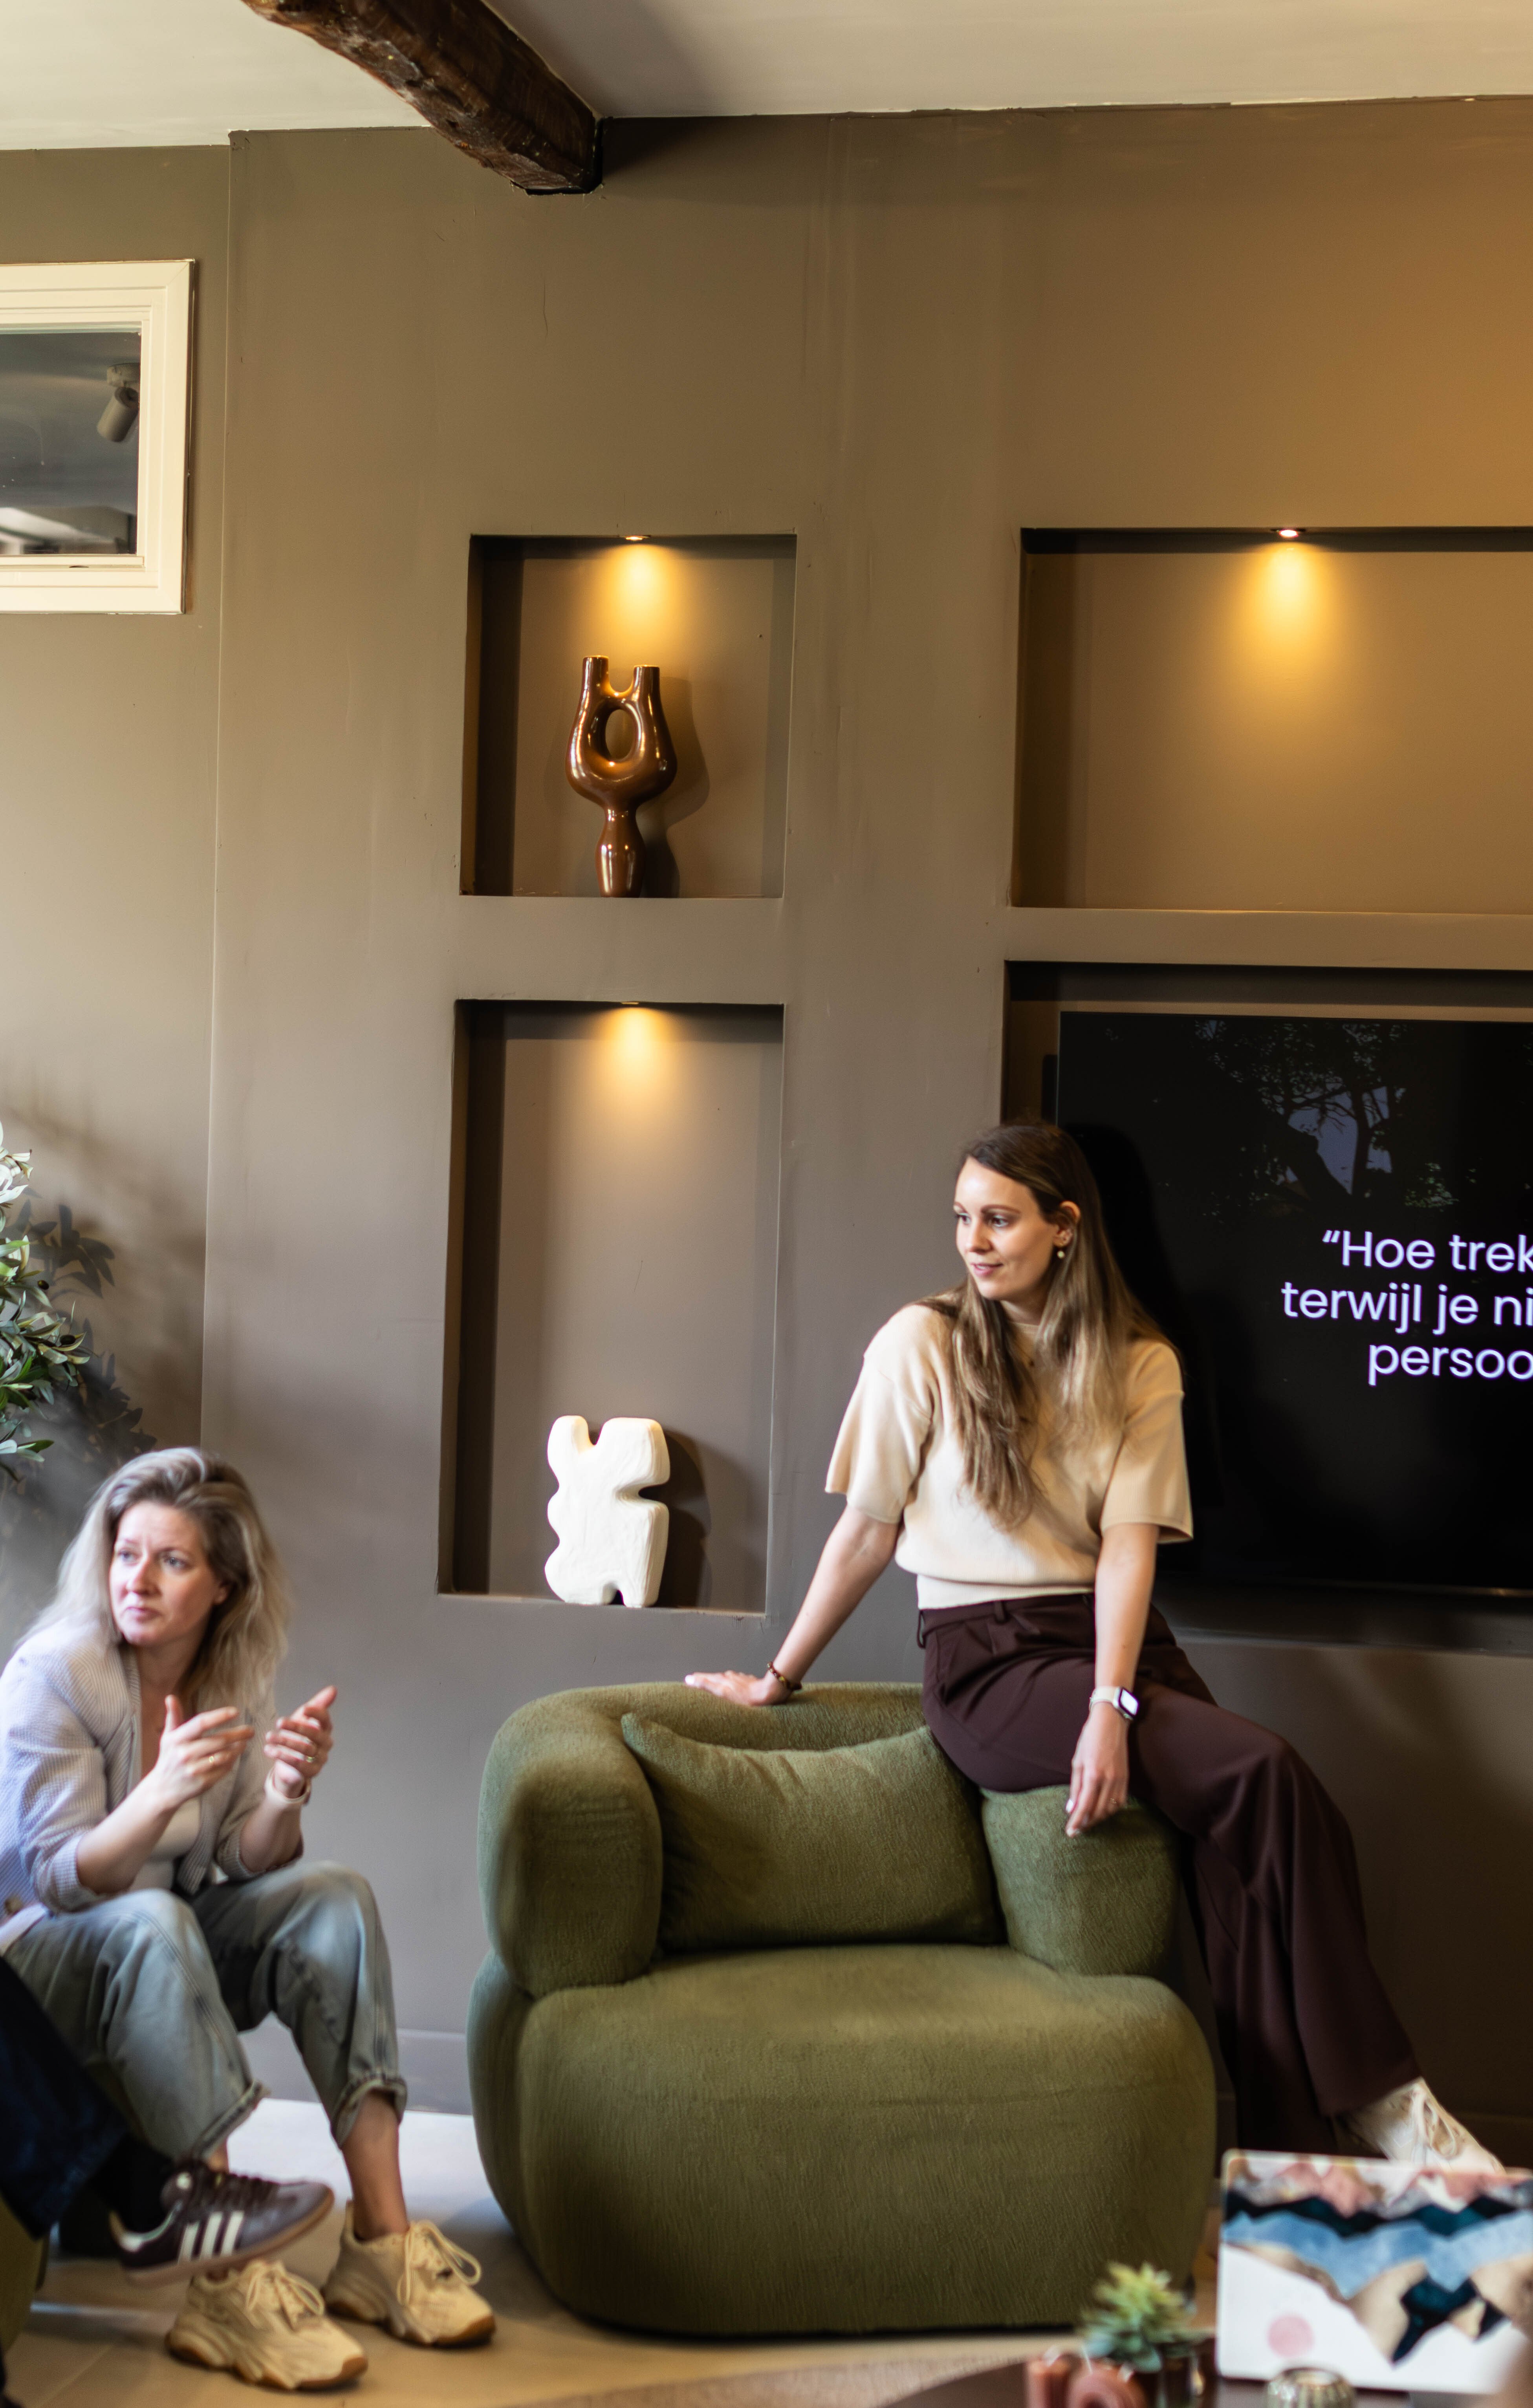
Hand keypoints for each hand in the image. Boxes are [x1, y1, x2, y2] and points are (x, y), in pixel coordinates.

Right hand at [146, 1698, 253, 1810]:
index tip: (236, 1711)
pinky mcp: (202, 1783)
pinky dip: (232, 1761)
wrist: (162, 1790)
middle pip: (218, 1740)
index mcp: (177, 1739)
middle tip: (251, 1730)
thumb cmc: (168, 1758)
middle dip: (238, 1734)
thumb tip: (170, 1697)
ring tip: (245, 1742)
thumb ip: (173, 1717)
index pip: (201, 1723)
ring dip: (238, 1748)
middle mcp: (185, 1754)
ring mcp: (194, 1769)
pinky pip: (223, 1769)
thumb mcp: (168, 1737)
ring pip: (224, 1755)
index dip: (219, 1716)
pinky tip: (235, 1756)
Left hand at [263, 1685, 336, 1800]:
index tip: (304, 1709)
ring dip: (284, 1742)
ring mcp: (320, 1758)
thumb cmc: (296, 1737)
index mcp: (324, 1728)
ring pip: (304, 1749)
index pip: (325, 1719)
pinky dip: (283, 1756)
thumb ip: (316, 1704)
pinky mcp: (312, 1772)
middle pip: (314, 1734)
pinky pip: (299, 1765)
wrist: (287, 1764)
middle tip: (279, 1722)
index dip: (317, 1713)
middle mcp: (325, 1743)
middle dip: (296, 1727)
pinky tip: (269, 1750)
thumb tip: (333, 1689)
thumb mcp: (302, 1719)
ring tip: (269, 1737)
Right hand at [683, 1669, 788, 1706]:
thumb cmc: (746, 1698)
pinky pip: (734, 1682)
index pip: (705, 1677)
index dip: (696, 1679)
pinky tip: (731, 1688)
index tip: (688, 1680)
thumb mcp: (722, 1693)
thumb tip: (690, 1679)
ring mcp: (739, 1679)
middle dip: (704, 1679)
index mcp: (722, 1679)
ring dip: (717, 1681)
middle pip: (714, 1677)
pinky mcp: (748, 1682)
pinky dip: (728, 1684)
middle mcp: (730, 1676)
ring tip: (711, 1684)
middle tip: (696, 1681)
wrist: (767, 1694)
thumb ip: (706, 1685)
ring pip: (724, 1679)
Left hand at [1066, 1702, 1130, 1834]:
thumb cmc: (1090, 1739)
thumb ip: (1075, 1787)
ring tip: (1088, 1822)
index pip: (1084, 1807)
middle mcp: (1108, 1780)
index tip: (1070, 1832)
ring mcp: (1120, 1779)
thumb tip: (1071, 1809)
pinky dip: (1111, 1810)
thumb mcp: (1077, 1761)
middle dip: (1087, 1823)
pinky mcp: (1126, 1778)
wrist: (1111, 1722)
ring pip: (1110, 1809)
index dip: (1077, 1822)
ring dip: (1098, 1818)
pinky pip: (1120, 1802)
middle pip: (1098, 1811)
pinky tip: (1102, 1811)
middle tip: (1077, 1829)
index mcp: (1093, 1774)